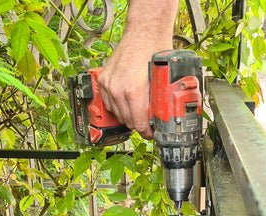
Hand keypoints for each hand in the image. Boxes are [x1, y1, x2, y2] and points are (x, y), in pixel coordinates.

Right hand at [98, 0, 178, 139]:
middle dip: (139, 125)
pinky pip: (109, 104)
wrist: (143, 32)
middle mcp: (117, 89)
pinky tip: (128, 103)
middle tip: (148, 124)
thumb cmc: (154, 51)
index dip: (147, 132)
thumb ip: (159, 103)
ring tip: (139, 112)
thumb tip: (160, 121)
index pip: (138, 123)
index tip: (151, 133)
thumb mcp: (162, 81)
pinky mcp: (103, 81)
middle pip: (128, 121)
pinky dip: (118, 107)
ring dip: (128, 116)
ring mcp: (108, 85)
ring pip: (118, 114)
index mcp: (133, 91)